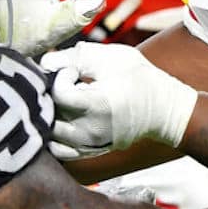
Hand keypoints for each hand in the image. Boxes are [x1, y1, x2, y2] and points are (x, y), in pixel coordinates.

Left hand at [39, 42, 197, 159]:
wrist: (163, 109)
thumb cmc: (139, 79)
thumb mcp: (111, 57)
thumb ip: (75, 56)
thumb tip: (45, 62)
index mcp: (98, 106)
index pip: (58, 94)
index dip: (61, 77)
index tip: (74, 72)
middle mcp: (90, 131)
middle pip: (50, 113)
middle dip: (53, 93)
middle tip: (68, 84)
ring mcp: (88, 146)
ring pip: (49, 133)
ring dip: (52, 113)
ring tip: (67, 101)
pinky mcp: (88, 152)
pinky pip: (57, 149)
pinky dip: (54, 134)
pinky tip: (65, 117)